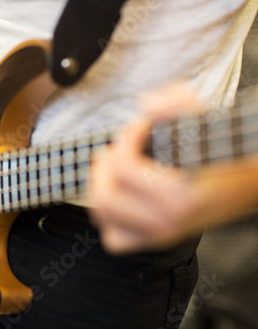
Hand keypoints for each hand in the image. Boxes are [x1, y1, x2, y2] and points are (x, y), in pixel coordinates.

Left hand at [88, 81, 206, 253]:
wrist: (248, 183)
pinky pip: (114, 238)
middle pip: (105, 195)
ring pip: (104, 215)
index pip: (123, 166)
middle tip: (121, 148)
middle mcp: (166, 223)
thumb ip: (177, 103)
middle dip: (106, 164)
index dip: (127, 137)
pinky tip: (120, 195)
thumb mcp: (206, 119)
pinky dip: (109, 217)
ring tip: (116, 168)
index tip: (141, 126)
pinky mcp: (154, 241)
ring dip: (101, 186)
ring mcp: (159, 236)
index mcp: (179, 196)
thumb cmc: (223, 152)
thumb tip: (147, 106)